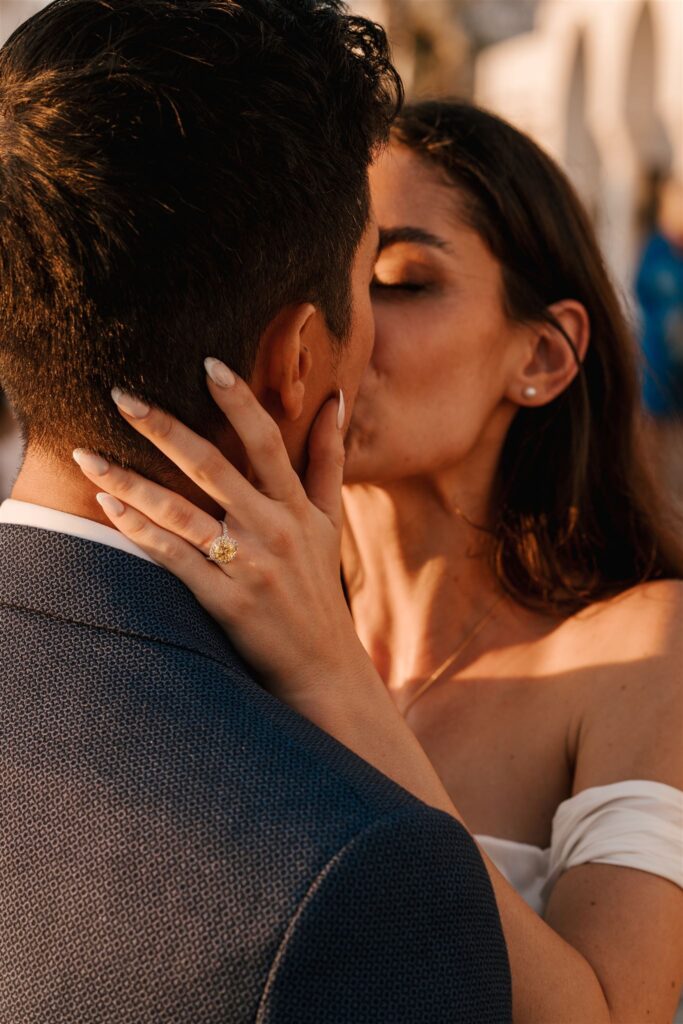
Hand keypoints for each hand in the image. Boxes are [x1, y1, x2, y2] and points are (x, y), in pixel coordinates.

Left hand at [74, 359, 462, 813]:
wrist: (324, 667)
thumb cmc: (319, 587)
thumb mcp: (330, 521)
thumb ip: (329, 458)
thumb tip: (337, 398)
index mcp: (297, 506)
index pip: (267, 441)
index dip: (239, 400)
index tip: (207, 363)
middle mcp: (273, 530)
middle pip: (211, 466)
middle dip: (162, 427)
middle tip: (119, 395)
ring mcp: (248, 566)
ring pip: (179, 512)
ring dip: (129, 481)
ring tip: (87, 457)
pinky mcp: (226, 601)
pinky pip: (172, 558)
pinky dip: (138, 532)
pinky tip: (108, 508)